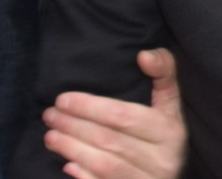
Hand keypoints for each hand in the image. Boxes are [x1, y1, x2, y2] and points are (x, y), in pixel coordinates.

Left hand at [43, 49, 186, 178]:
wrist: (171, 176)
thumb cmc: (163, 134)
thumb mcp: (170, 103)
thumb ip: (164, 73)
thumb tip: (144, 55)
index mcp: (170, 131)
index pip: (123, 116)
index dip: (90, 107)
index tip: (62, 98)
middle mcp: (162, 160)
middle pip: (109, 140)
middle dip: (74, 126)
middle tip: (50, 115)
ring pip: (104, 165)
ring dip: (72, 149)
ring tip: (50, 136)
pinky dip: (84, 177)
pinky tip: (67, 165)